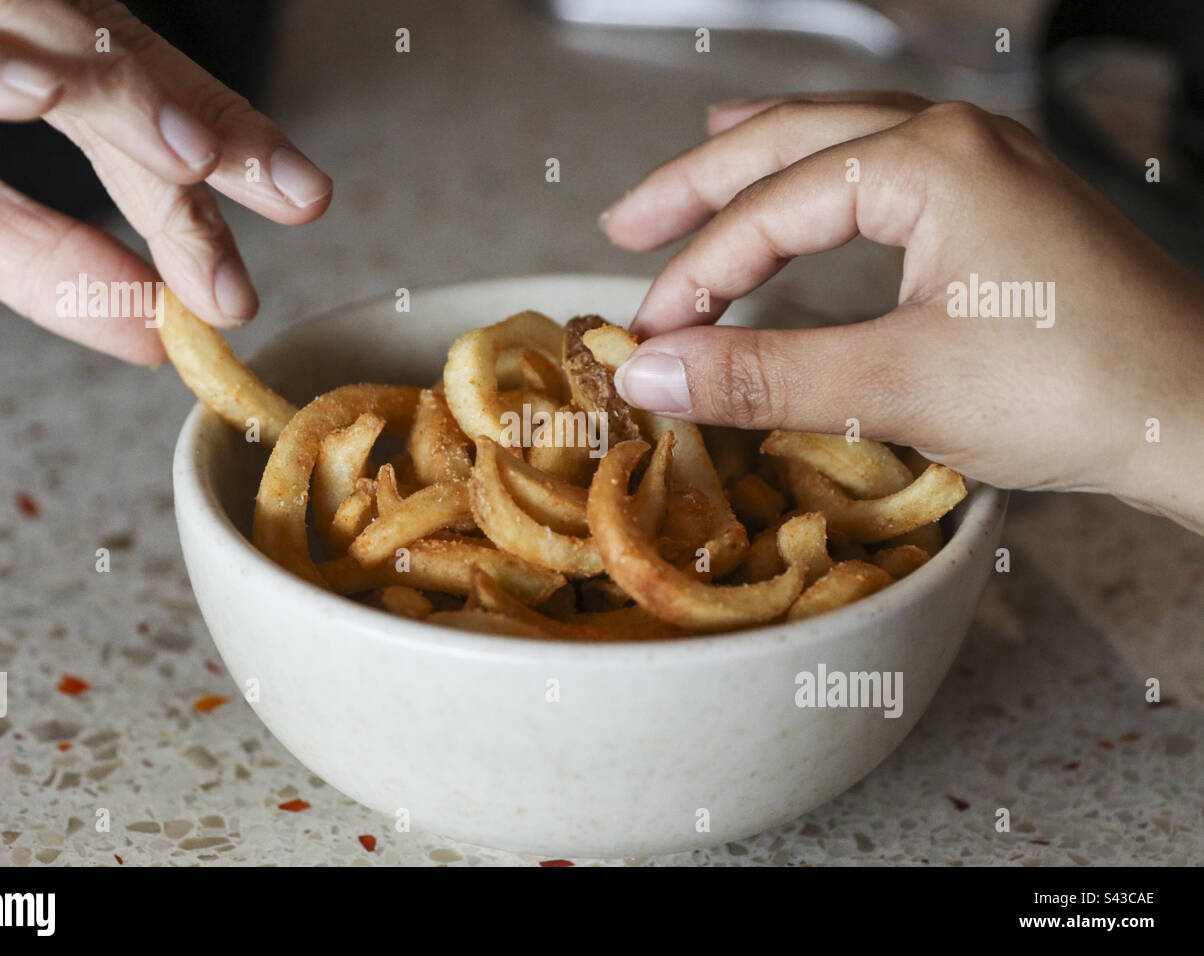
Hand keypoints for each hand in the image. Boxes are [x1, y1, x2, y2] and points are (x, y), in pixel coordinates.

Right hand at [0, 0, 332, 364]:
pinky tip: (45, 87)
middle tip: (291, 191)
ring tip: (199, 158)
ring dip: (118, 91)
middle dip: (200, 131)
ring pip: (32, 25)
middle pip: (110, 63)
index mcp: (6, 55)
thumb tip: (163, 335)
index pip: (131, 108)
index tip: (298, 203)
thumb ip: (49, 266)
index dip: (218, 156)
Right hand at [602, 93, 1203, 534]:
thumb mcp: (897, 386)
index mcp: (927, 161)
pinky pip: (886, 164)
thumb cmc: (1076, 392)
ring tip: (695, 171)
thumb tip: (649, 373)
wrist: (1203, 415)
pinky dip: (824, 175)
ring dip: (760, 160)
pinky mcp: (1003, 203)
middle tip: (624, 224)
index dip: (695, 275)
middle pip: (791, 138)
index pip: (769, 210)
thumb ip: (763, 376)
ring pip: (841, 138)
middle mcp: (954, 138)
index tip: (647, 335)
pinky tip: (813, 188)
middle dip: (700, 183)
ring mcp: (986, 163)